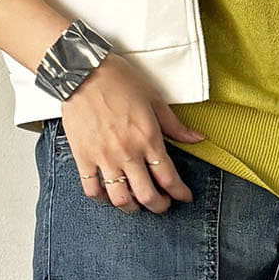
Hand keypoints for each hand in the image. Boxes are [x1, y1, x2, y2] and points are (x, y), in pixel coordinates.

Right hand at [58, 55, 207, 212]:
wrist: (82, 72)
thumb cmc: (118, 81)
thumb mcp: (154, 99)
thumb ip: (175, 125)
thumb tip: (197, 139)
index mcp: (148, 139)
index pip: (169, 178)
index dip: (180, 193)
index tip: (184, 196)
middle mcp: (128, 153)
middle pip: (147, 196)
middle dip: (159, 206)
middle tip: (162, 204)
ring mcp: (104, 158)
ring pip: (120, 199)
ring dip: (131, 207)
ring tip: (135, 203)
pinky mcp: (83, 157)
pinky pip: (92, 189)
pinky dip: (101, 198)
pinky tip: (107, 194)